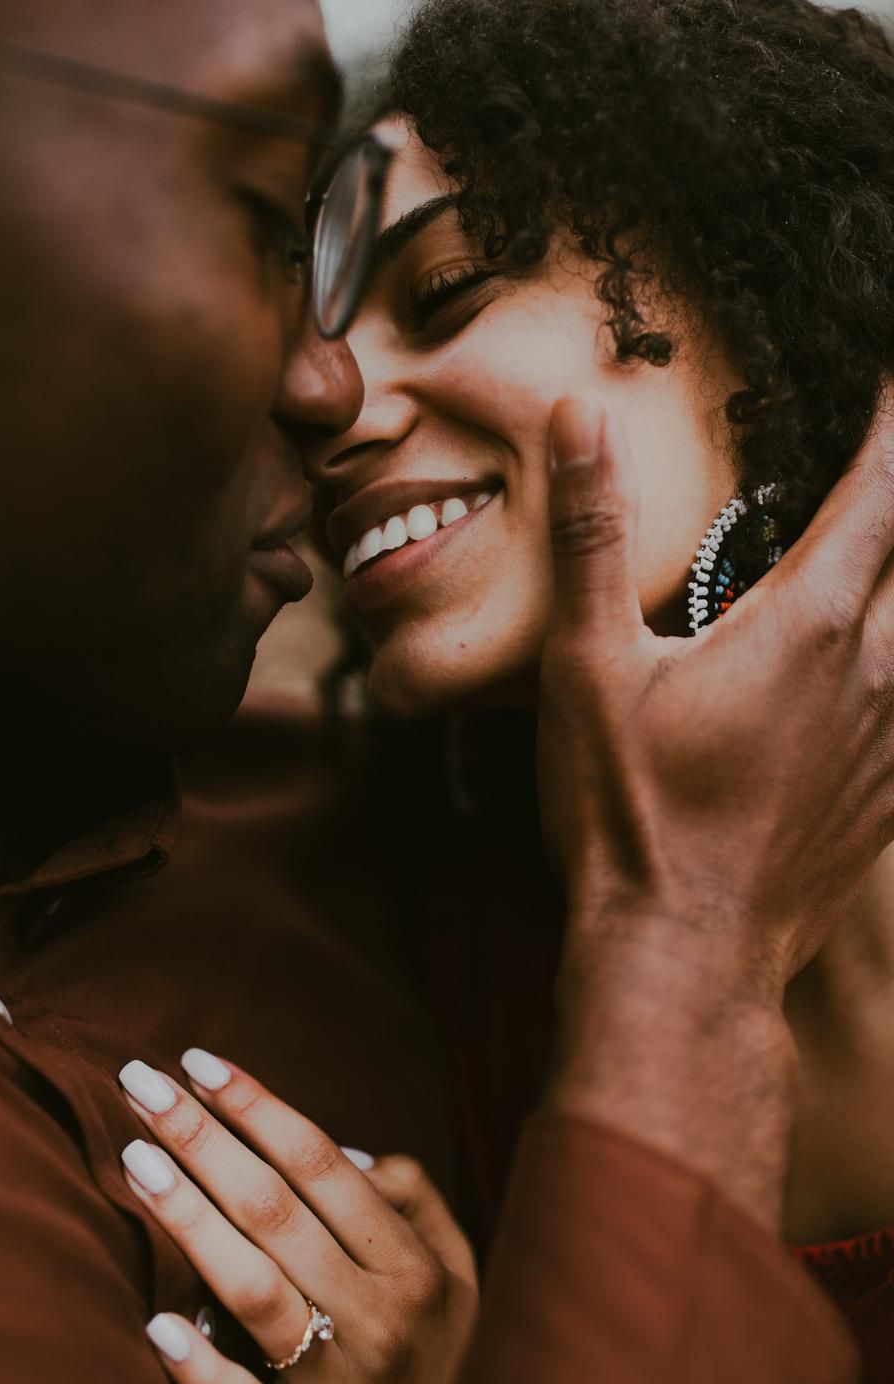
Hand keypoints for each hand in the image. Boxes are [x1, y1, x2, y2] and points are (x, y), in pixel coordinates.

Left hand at [117, 1055, 477, 1383]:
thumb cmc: (431, 1356)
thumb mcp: (456, 1275)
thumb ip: (415, 1201)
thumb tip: (348, 1149)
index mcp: (413, 1267)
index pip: (323, 1165)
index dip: (258, 1107)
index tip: (198, 1063)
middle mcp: (379, 1319)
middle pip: (276, 1212)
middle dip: (204, 1138)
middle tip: (139, 1083)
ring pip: (253, 1290)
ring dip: (189, 1220)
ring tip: (135, 1161)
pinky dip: (203, 1369)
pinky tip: (158, 1325)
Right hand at [536, 389, 893, 1220]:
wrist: (683, 953)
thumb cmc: (631, 815)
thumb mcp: (586, 669)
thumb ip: (591, 535)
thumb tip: (581, 417)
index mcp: (811, 622)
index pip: (883, 486)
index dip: (892, 418)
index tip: (886, 370)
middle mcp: (878, 667)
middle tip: (881, 453)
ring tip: (875, 548)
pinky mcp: (891, 790)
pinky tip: (872, 658)